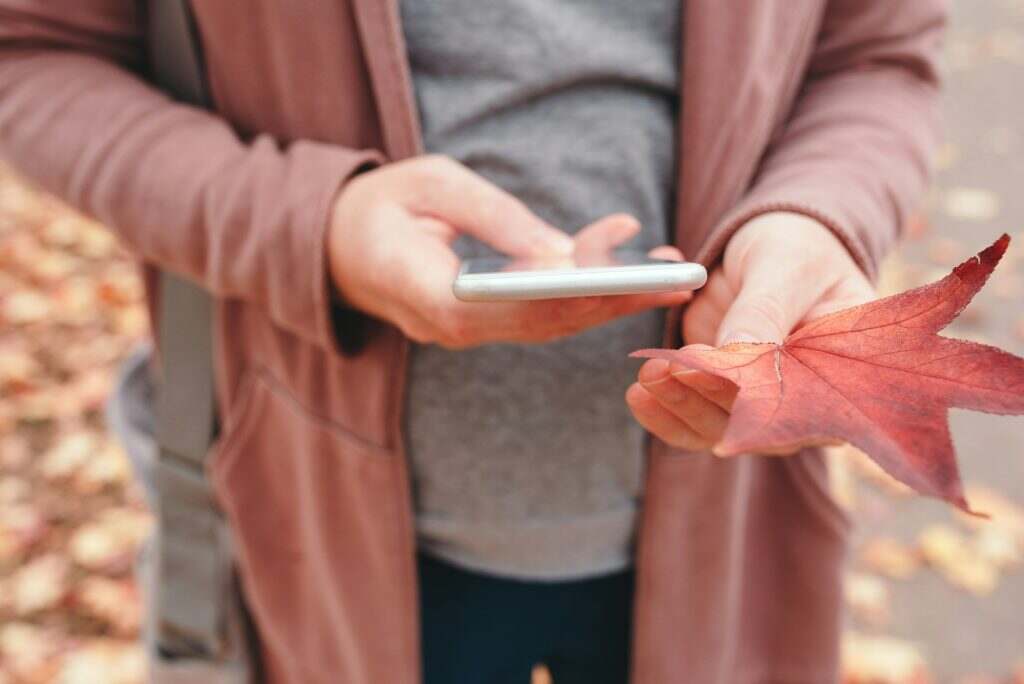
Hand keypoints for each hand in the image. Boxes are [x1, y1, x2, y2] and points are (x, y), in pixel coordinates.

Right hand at [328, 155, 691, 348]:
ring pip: (550, 326)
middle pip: (545, 323)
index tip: (621, 279)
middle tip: (674, 279)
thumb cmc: (378, 205)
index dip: (569, 294)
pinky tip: (628, 279)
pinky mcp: (482, 325)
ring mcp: (467, 333)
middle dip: (614, 300)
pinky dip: (586, 300)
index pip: (509, 306)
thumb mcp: (431, 183)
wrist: (334, 246)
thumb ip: (494, 217)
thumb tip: (563, 253)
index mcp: (428, 295)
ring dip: (611, 304)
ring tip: (669, 279)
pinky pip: (540, 319)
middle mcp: (452, 328)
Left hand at [626, 212, 875, 452]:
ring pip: (720, 429)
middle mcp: (807, 402)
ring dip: (680, 406)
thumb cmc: (795, 251)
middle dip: (707, 398)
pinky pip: (693, 424)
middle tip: (668, 367)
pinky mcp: (723, 401)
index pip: (808, 406)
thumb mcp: (784, 267)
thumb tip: (738, 356)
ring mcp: (763, 406)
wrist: (769, 249)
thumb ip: (764, 310)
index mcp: (845, 371)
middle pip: (757, 424)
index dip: (762, 400)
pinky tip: (638, 396)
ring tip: (648, 374)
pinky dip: (664, 414)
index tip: (716, 375)